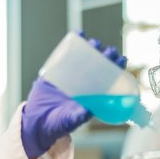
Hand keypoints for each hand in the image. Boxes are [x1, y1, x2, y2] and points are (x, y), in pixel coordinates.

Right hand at [21, 34, 127, 158]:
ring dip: (91, 48)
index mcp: (93, 95)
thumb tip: (88, 111)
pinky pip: (67, 55)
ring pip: (85, 58)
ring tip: (95, 43)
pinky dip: (73, 44)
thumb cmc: (58, 123)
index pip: (109, 79)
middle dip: (106, 56)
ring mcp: (71, 76)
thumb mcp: (69, 121)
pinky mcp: (57, 71)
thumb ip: (78, 117)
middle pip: (99, 66)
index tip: (122, 59)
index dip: (116, 68)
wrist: (37, 120)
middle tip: (110, 50)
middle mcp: (85, 84)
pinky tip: (79, 34)